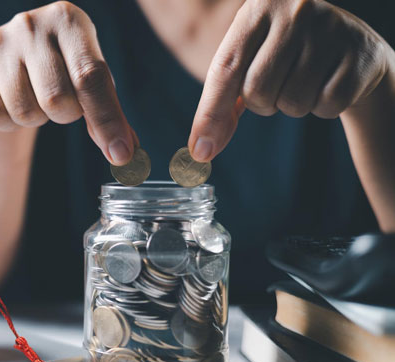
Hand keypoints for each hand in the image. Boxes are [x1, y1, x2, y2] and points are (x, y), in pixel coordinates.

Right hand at [0, 1, 135, 164]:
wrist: (13, 55)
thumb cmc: (63, 67)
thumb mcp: (90, 79)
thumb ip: (109, 113)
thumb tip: (126, 155)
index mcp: (68, 20)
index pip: (91, 78)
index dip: (107, 120)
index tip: (120, 155)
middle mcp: (31, 25)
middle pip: (57, 100)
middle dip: (65, 114)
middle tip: (61, 102)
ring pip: (24, 112)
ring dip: (35, 119)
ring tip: (34, 98)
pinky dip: (8, 122)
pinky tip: (10, 101)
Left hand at [189, 0, 391, 161]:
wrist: (351, 47)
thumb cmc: (285, 57)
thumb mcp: (248, 63)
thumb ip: (220, 102)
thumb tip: (202, 149)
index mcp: (257, 7)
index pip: (225, 69)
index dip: (210, 113)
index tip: (199, 150)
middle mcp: (294, 10)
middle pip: (257, 90)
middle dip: (261, 104)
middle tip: (275, 88)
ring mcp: (330, 28)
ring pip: (292, 101)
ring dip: (291, 106)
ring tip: (303, 81)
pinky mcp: (359, 54)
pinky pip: (326, 106)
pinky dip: (322, 108)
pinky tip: (328, 84)